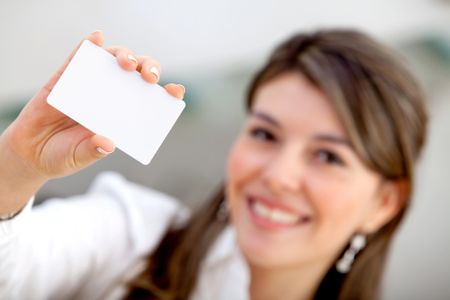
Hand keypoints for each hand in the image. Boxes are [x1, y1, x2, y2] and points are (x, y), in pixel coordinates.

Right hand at [0, 31, 184, 179]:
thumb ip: (93, 151)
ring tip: (126, 62)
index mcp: (123, 114)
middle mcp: (111, 95)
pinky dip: (87, 46)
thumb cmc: (63, 155)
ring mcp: (90, 84)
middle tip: (149, 77)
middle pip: (136, 73)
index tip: (176, 91)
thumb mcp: (79, 157)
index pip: (150, 98)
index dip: (166, 92)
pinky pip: (77, 58)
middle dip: (147, 68)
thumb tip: (107, 143)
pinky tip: (96, 39)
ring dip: (122, 55)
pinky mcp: (65, 78)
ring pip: (112, 61)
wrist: (32, 153)